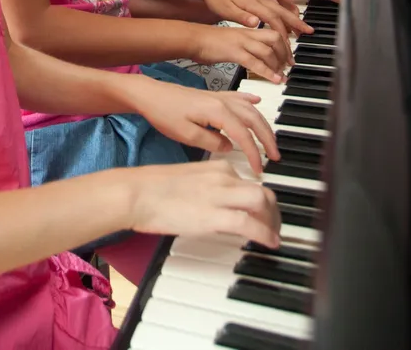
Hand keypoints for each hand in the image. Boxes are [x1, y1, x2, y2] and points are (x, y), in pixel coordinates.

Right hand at [126, 160, 280, 247]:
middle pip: (263, 191)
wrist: (136, 192)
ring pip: (262, 204)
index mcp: (216, 167)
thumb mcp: (186, 179)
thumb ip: (205, 187)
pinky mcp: (215, 215)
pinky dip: (265, 235)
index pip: (250, 182)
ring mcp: (220, 195)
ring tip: (273, 236)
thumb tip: (214, 203)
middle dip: (274, 211)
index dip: (260, 200)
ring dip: (273, 222)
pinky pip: (250, 225)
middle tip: (274, 226)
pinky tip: (269, 243)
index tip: (261, 212)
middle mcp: (223, 177)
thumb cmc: (151, 189)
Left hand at [128, 78, 278, 174]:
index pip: (244, 135)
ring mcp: (220, 97)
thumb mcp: (186, 135)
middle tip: (275, 156)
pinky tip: (258, 102)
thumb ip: (211, 143)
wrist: (150, 94)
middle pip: (254, 119)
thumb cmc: (164, 113)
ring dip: (263, 124)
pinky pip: (239, 98)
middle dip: (267, 138)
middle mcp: (223, 101)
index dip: (254, 154)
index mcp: (218, 111)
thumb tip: (229, 148)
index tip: (258, 170)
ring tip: (270, 140)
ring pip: (250, 109)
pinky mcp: (214, 96)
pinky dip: (251, 101)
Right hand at [191, 23, 292, 83]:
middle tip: (289, 66)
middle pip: (275, 38)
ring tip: (282, 75)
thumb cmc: (208, 41)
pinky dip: (268, 72)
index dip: (285, 44)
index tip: (289, 56)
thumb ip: (244, 45)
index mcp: (247, 30)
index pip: (273, 32)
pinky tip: (274, 79)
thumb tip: (253, 56)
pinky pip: (255, 62)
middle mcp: (247, 34)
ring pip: (268, 50)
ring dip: (278, 64)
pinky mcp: (234, 52)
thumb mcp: (231, 40)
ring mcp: (241, 42)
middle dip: (286, 53)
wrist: (193, 38)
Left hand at [197, 0, 312, 39]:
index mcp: (252, 3)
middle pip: (281, 10)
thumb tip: (255, 22)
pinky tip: (291, 1)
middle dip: (296, 21)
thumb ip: (241, 16)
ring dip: (292, 13)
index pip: (272, 18)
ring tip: (302, 22)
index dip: (282, 30)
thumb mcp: (225, 10)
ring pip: (280, 4)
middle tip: (308, 31)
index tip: (289, 41)